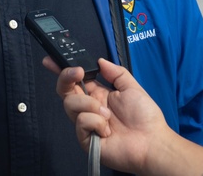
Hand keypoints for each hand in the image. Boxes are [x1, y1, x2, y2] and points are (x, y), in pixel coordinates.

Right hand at [46, 57, 170, 173]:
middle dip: (66, 78)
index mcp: (98, 95)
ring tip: (107, 114)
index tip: (51, 60)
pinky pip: (80, 122)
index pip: (76, 80)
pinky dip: (95, 122)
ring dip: (90, 104)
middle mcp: (89, 108)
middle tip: (77, 73)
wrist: (151, 142)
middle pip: (65, 91)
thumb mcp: (131, 87)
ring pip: (71, 104)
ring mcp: (86, 124)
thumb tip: (99, 61)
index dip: (62, 70)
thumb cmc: (144, 117)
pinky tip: (107, 129)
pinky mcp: (86, 139)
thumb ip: (115, 72)